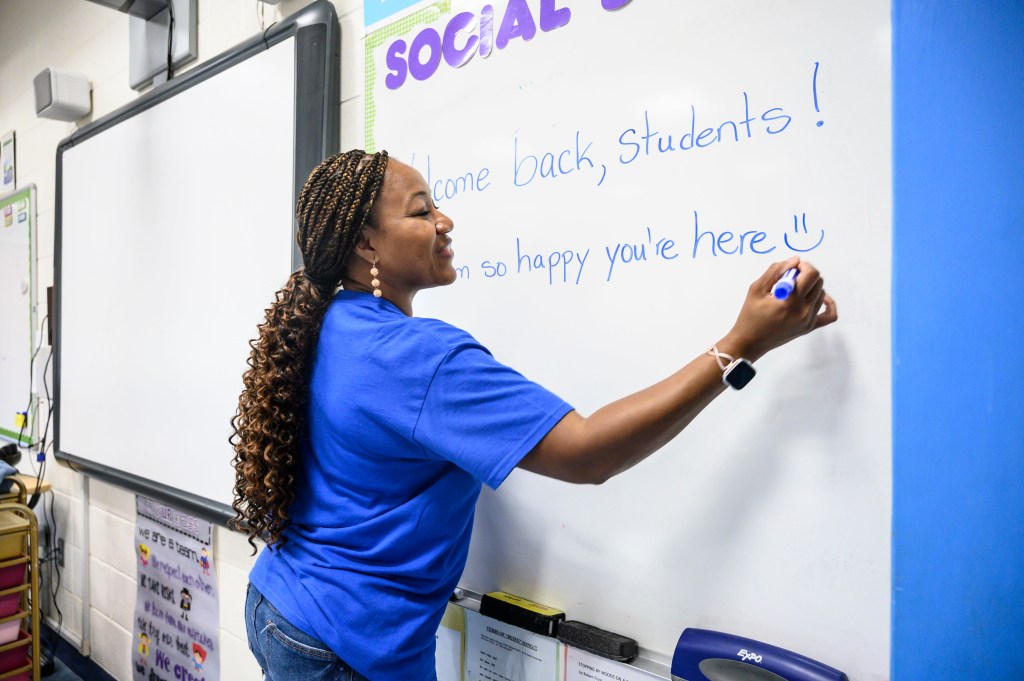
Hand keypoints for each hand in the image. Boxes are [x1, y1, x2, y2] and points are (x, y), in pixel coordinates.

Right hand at [722, 256, 837, 359]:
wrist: (750, 342)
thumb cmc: (750, 316)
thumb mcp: (756, 289)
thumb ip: (775, 271)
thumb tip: (795, 260)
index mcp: (790, 300)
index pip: (811, 274)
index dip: (802, 266)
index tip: (791, 269)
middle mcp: (803, 311)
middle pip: (818, 281)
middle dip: (806, 274)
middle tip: (790, 279)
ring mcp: (809, 320)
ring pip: (821, 293)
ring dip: (811, 286)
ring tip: (795, 290)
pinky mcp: (810, 327)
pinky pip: (830, 315)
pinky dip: (828, 303)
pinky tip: (818, 297)